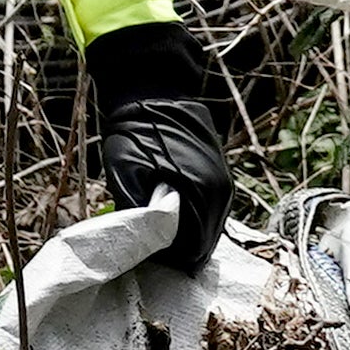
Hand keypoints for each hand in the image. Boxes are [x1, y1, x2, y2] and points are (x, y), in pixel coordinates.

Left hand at [80, 17, 234, 270]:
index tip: (147, 254)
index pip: (195, 249)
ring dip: (187, 231)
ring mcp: (224, 179)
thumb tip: (146, 246)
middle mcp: (221, 189)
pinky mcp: (220, 171)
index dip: (170, 259)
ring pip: (209, 224)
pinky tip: (173, 210)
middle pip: (205, 240)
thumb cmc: (134, 134)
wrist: (151, 91)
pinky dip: (194, 215)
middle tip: (150, 243)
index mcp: (203, 192)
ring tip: (158, 226)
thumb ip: (139, 215)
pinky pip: (210, 207)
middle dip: (180, 247)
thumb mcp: (125, 177)